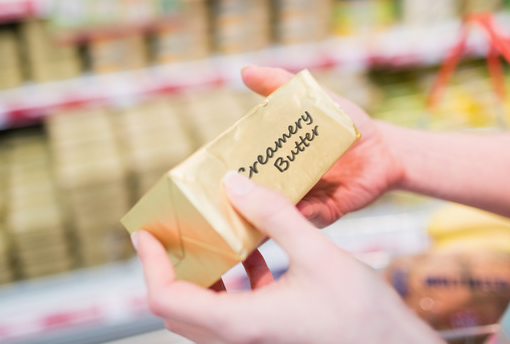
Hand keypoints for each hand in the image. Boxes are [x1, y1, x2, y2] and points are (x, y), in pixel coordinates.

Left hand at [135, 172, 442, 343]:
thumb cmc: (363, 313)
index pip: (167, 298)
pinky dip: (233, 283)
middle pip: (179, 307)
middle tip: (172, 230)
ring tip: (209, 235)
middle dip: (170, 265)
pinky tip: (255, 253)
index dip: (150, 263)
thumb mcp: (318, 253)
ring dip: (202, 274)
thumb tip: (234, 183)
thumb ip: (274, 215)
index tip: (146, 232)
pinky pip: (235, 312)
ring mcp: (254, 343)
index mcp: (240, 324)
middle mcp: (239, 341)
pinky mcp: (271, 338)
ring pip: (205, 311)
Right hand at [241, 66, 401, 226]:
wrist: (384, 148)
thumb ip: (280, 84)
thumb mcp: (313, 99)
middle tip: (226, 195)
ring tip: (253, 211)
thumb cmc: (345, 124)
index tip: (214, 170)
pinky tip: (295, 212)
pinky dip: (303, 216)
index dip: (231, 169)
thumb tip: (245, 71)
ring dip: (269, 211)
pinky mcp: (327, 211)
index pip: (247, 166)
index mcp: (277, 158)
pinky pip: (312, 217)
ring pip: (281, 210)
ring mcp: (306, 199)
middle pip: (259, 192)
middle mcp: (286, 183)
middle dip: (243, 196)